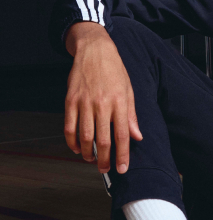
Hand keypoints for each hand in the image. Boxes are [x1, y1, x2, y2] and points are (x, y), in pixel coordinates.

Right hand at [64, 22, 142, 173]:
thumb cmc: (114, 70)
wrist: (95, 50)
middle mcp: (102, 104)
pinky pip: (69, 126)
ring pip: (84, 136)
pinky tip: (76, 147)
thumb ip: (132, 116)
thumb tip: (137, 136)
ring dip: (87, 153)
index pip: (122, 136)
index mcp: (120, 103)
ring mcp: (84, 103)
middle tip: (106, 169)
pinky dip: (72, 141)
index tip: (122, 168)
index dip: (122, 155)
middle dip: (104, 159)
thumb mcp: (130, 91)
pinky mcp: (70, 100)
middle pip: (103, 140)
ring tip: (91, 160)